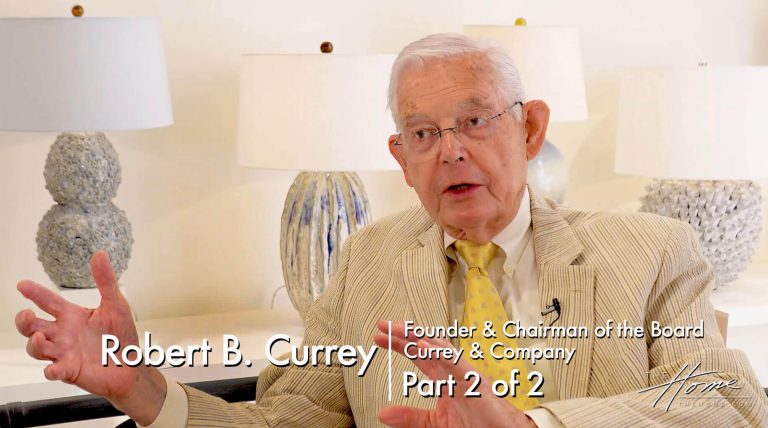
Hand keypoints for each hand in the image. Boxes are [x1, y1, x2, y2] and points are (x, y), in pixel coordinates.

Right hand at [15, 251, 165, 424]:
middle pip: (34, 327)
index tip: (22, 284)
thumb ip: (106, 281)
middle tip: (26, 315)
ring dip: (35, 344)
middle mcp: (63, 334)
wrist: (131, 365)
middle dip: (25, 322)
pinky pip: (55, 371)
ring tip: (40, 338)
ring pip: (38, 349)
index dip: (35, 293)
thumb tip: (99, 254)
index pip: (48, 302)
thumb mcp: (116, 304)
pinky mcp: (70, 370)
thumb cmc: (121, 336)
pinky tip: (54, 368)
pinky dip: (52, 371)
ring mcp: (64, 353)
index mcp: (72, 316)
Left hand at [373, 321, 536, 427]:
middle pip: (426, 345)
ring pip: (440, 348)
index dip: (399, 344)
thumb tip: (383, 413)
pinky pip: (456, 364)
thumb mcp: (434, 422)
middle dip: (404, 334)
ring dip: (417, 337)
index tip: (379, 337)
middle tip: (382, 325)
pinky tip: (421, 346)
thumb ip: (409, 416)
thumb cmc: (476, 426)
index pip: (418, 355)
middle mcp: (453, 372)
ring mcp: (465, 375)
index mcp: (444, 379)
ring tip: (398, 329)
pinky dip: (439, 353)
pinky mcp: (476, 383)